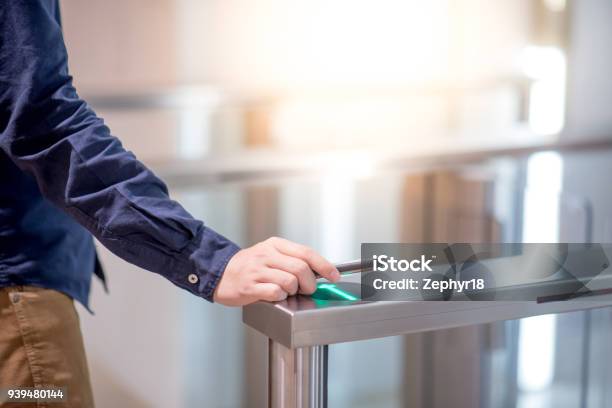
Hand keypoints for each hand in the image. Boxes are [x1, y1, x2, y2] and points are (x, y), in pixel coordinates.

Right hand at [213, 237, 339, 305]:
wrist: (220, 273)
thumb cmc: (250, 266)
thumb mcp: (271, 254)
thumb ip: (293, 259)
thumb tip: (320, 271)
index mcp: (275, 245)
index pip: (307, 253)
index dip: (324, 266)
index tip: (334, 276)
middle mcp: (266, 255)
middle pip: (301, 268)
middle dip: (309, 283)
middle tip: (306, 289)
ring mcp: (257, 271)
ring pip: (289, 281)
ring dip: (294, 291)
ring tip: (287, 292)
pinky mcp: (249, 287)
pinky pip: (274, 293)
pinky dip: (280, 297)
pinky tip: (275, 296)